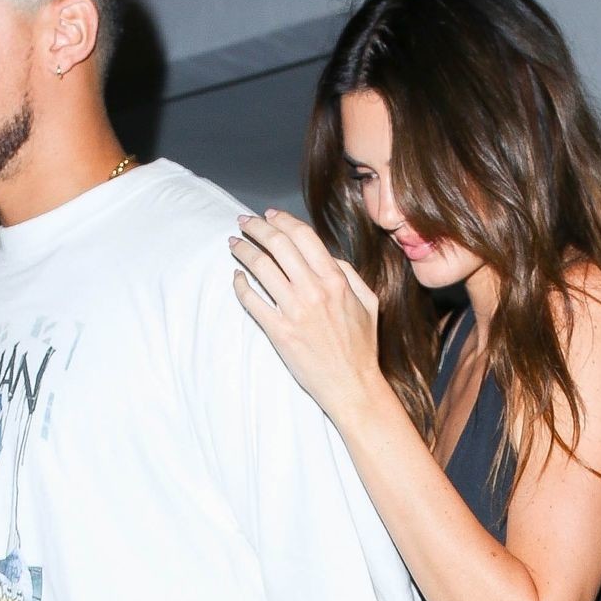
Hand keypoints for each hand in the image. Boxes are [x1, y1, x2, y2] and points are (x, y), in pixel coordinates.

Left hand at [230, 208, 381, 422]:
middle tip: (243, 222)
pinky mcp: (279, 332)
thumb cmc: (361, 347)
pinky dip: (240, 284)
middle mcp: (313, 290)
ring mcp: (294, 311)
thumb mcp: (367, 302)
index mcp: (335, 279)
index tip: (268, 215)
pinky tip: (237, 277)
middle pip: (277, 244)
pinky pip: (251, 301)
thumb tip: (326, 255)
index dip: (281, 220)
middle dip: (256, 227)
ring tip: (233, 244)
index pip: (302, 236)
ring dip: (242, 250)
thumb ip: (348, 273)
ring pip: (260, 268)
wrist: (352, 385)